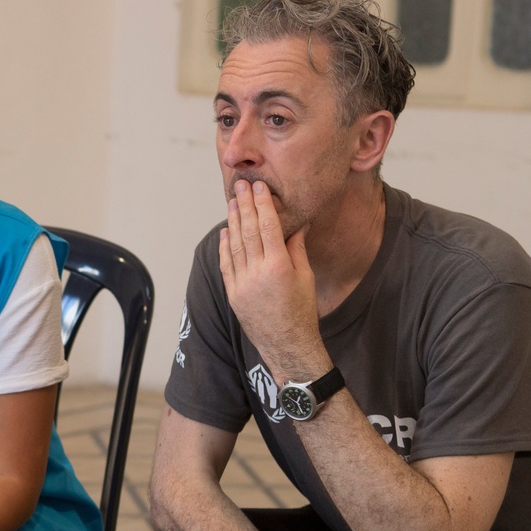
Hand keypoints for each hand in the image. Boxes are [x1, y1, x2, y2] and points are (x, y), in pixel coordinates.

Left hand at [218, 179, 325, 377]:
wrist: (286, 344)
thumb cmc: (302, 311)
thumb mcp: (305, 277)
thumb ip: (297, 248)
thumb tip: (296, 223)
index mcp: (279, 267)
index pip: (269, 227)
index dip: (263, 204)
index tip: (259, 187)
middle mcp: (258, 274)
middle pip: (249, 232)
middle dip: (244, 206)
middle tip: (240, 185)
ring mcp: (242, 285)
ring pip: (235, 245)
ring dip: (233, 221)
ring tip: (232, 201)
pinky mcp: (233, 294)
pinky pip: (227, 264)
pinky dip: (225, 246)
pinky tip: (226, 230)